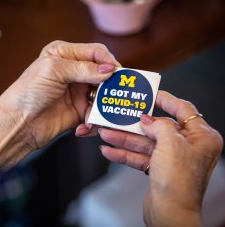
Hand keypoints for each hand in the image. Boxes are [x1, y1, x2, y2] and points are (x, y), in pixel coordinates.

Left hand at [0, 41, 119, 150]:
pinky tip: (86, 125)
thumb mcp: (53, 71)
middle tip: (116, 93)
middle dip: (110, 84)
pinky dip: (95, 120)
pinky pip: (97, 113)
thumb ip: (83, 68)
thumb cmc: (28, 92)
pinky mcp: (80, 110)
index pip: (95, 52)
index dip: (108, 60)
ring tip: (98, 113)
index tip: (117, 72)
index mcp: (65, 54)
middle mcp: (74, 71)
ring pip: (103, 94)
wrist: (18, 123)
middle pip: (103, 73)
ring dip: (103, 105)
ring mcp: (78, 91)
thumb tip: (109, 69)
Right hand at [97, 91, 222, 225]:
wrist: (170, 214)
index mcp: (201, 137)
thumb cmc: (179, 182)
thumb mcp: (171, 144)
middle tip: (120, 115)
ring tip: (106, 132)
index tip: (149, 94)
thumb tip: (148, 118)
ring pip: (145, 142)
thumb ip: (159, 125)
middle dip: (135, 124)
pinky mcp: (159, 169)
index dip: (165, 99)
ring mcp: (172, 159)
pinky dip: (125, 154)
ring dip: (124, 139)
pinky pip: (140, 156)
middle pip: (158, 127)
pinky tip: (109, 150)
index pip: (183, 109)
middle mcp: (188, 147)